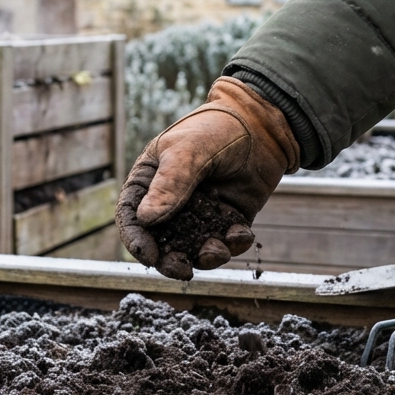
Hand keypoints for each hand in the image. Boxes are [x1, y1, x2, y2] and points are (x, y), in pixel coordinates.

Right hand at [117, 77, 299, 279]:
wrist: (262, 124)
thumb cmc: (215, 129)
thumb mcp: (187, 151)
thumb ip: (170, 183)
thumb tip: (146, 219)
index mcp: (150, 182)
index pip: (132, 217)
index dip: (137, 240)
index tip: (149, 256)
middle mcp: (172, 202)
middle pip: (162, 242)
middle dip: (172, 260)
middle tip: (183, 270)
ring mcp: (201, 214)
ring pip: (195, 248)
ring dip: (205, 256)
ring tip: (217, 250)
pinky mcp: (229, 219)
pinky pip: (227, 242)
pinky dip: (233, 245)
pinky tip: (242, 235)